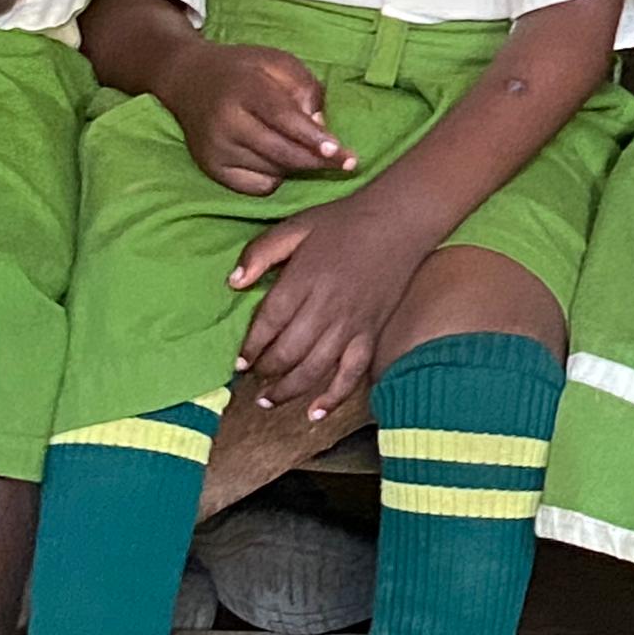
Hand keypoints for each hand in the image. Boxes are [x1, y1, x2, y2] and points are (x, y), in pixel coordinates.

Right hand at [156, 37, 352, 195]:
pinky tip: (276, 159)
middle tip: (347, 164)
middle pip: (279, 152)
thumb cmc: (245, 70)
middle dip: (317, 161)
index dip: (313, 138)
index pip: (283, 119)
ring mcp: (215, 149)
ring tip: (301, 146)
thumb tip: (320, 127)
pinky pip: (255, 187)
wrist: (189, 79)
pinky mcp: (210, 168)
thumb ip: (305, 89)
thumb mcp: (279, 62)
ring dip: (296, 165)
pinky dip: (274, 177)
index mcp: (245, 90)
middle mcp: (226, 122)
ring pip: (271, 170)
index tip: (340, 152)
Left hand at [230, 194, 426, 419]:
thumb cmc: (344, 222)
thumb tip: (233, 284)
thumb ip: (262, 252)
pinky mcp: (371, 332)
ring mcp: (352, 323)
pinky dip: (334, 397)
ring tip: (268, 400)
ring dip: (287, 390)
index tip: (239, 361)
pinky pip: (352, 373)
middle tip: (253, 378)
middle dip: (265, 371)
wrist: (400, 220)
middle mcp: (326, 307)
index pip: (269, 323)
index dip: (250, 347)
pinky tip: (315, 413)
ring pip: (315, 369)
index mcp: (305, 279)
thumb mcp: (297, 226)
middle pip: (288, 352)